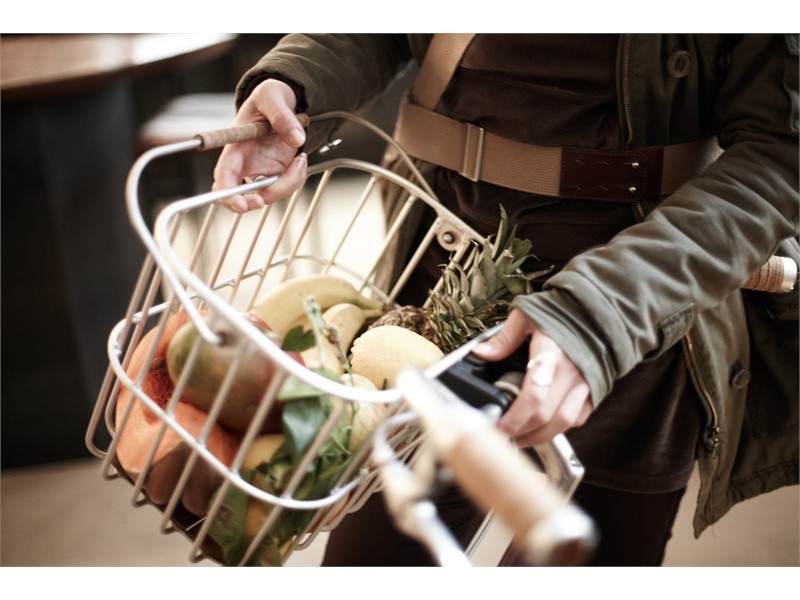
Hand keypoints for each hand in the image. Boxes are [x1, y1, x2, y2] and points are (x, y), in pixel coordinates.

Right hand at [212, 78, 307, 212]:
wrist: (286, 100)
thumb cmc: (270, 96)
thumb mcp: (273, 96)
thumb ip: (282, 115)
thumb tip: (296, 139)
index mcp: (236, 146)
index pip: (224, 174)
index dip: (227, 192)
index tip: (240, 202)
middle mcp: (246, 163)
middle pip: (241, 194)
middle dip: (252, 202)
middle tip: (262, 200)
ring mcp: (262, 170)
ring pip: (269, 194)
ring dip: (287, 183)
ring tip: (300, 158)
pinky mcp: (278, 173)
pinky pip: (286, 187)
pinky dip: (296, 178)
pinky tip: (300, 159)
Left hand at [471, 309, 592, 446]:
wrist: (595, 311)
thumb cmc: (560, 311)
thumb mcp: (526, 316)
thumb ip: (503, 338)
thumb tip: (479, 353)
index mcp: (551, 353)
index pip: (533, 395)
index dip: (514, 418)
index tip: (497, 427)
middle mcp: (570, 372)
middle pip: (544, 415)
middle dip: (520, 432)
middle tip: (500, 436)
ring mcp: (584, 383)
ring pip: (562, 423)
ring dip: (538, 436)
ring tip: (518, 438)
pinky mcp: (593, 391)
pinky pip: (577, 419)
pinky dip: (559, 428)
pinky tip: (542, 428)